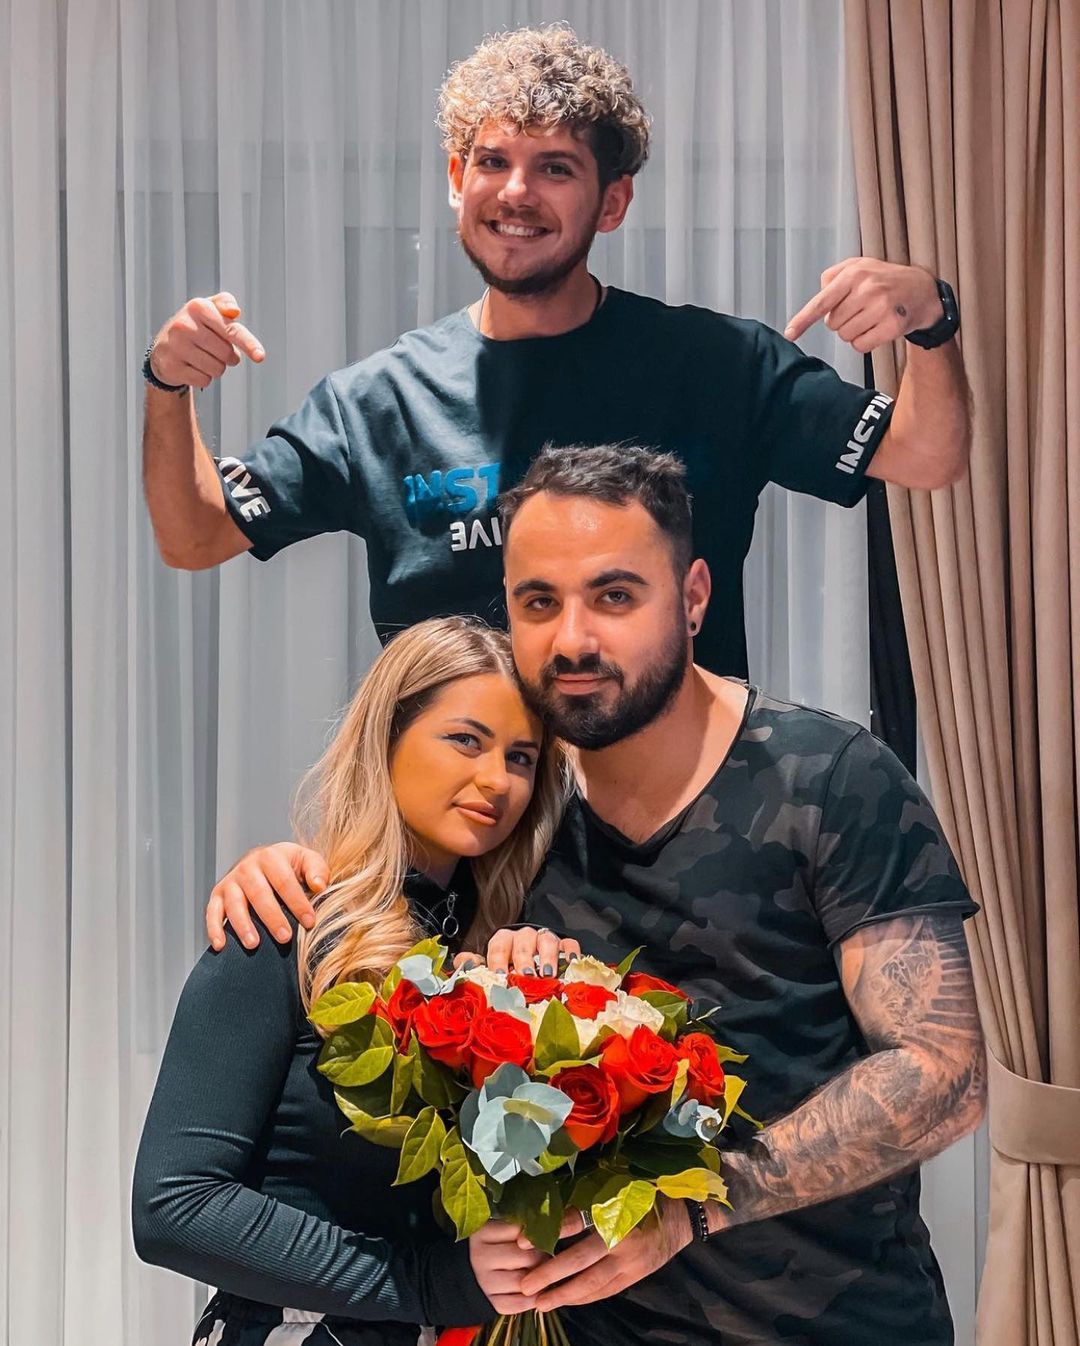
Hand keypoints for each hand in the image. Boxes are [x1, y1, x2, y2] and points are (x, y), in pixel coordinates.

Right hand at [150, 291, 264, 390]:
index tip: (260, 357)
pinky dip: (202, 377)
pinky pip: (204, 380)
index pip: (231, 330)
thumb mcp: (208, 309)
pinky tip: (191, 367)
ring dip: (215, 368)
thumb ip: (225, 303)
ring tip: (201, 357)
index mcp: (198, 307)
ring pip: (217, 369)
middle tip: (214, 350)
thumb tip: (234, 311)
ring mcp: (175, 346)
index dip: (248, 344)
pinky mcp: (171, 366)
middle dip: (227, 357)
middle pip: (227, 354)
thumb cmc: (195, 327)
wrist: (163, 348)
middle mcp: (184, 324)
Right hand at [206, 842, 327, 950]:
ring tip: (254, 944)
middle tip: (285, 938)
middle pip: (259, 893)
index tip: (309, 922)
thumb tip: (319, 886)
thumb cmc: (290, 866)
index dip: (298, 902)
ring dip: (243, 925)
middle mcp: (247, 867)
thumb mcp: (306, 860)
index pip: (284, 881)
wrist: (263, 862)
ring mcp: (230, 881)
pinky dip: (214, 928)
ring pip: (235, 904)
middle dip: (272, 917)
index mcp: (271, 857)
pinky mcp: (217, 895)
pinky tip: (221, 945)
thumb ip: (317, 870)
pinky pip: (212, 912)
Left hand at [451, 926, 582, 975]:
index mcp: (503, 940)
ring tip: (547, 975)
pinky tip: (571, 963)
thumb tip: (464, 963)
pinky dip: (571, 952)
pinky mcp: (565, 945)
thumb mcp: (488, 968)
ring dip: (547, 957)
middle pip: (523, 941)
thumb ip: (473, 966)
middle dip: (523, 959)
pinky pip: (569, 944)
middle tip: (525, 977)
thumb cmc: (507, 970)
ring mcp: (545, 939)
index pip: (498, 944)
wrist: (531, 966)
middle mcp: (524, 936)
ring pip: (546, 940)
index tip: (501, 976)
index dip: (498, 959)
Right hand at [468, 1219, 546, 1314]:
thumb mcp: (497, 1229)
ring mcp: (484, 1283)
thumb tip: (544, 1231)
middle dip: (541, 1256)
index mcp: (483, 1233)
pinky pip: (519, 1304)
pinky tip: (535, 1290)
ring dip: (539, 1279)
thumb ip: (517, 1228)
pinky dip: (532, 1299)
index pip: (520, 1232)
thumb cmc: (490, 1246)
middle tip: (546, 1255)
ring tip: (541, 1271)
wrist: (468, 1272)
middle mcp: (481, 1258)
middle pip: (526, 1257)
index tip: (541, 1235)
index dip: (536, 1234)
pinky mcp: (490, 1303)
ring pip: (524, 1282)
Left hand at [517, 1198, 692, 1310]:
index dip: (550, 1231)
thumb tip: (549, 1204)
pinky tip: (564, 1301)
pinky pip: (605, 1291)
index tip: (522, 1241)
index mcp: (617, 1209)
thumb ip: (587, 1195)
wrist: (683, 1215)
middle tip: (525, 1285)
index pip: (578, 1221)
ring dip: (564, 1294)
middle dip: (550, 1274)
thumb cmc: (644, 1191)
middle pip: (581, 1260)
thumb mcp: (617, 1185)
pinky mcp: (635, 1276)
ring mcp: (630, 1262)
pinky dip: (584, 1298)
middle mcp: (623, 1238)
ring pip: (592, 1283)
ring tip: (539, 1303)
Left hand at [784, 258, 943, 352]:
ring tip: (870, 318)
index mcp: (854, 274)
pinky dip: (864, 342)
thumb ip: (833, 277)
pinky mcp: (892, 326)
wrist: (922, 290)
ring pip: (846, 337)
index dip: (803, 320)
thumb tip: (819, 299)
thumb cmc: (884, 280)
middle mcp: (867, 289)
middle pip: (832, 324)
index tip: (790, 334)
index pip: (822, 302)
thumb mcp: (859, 266)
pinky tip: (877, 329)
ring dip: (853, 332)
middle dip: (841, 321)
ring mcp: (881, 308)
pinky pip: (861, 346)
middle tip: (860, 309)